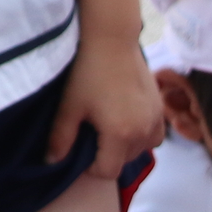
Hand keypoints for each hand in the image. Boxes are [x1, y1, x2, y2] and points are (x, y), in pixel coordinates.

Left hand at [48, 33, 163, 174]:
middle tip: (91, 135)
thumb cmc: (87, 71)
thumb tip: (52, 162)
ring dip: (124, 148)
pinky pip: (154, 137)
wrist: (112, 40)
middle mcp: (143, 133)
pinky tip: (127, 122)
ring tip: (109, 129)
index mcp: (120, 135)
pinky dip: (141, 137)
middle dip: (107, 156)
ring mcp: (155, 121)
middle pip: (124, 162)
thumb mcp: (69, 105)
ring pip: (140, 151)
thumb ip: (60, 138)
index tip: (80, 152)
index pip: (108, 172)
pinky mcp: (160, 110)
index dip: (91, 168)